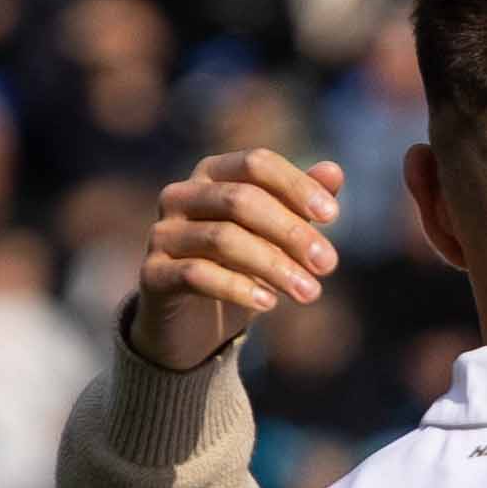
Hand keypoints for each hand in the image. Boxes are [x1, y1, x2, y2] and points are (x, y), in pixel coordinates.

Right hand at [130, 148, 347, 372]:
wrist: (192, 324)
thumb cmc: (239, 268)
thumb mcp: (275, 237)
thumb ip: (299, 204)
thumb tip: (334, 171)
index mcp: (211, 174)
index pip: (256, 163)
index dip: (295, 185)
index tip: (333, 216)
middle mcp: (180, 195)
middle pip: (241, 200)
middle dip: (291, 232)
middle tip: (329, 264)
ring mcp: (162, 233)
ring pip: (222, 239)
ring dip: (274, 266)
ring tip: (310, 292)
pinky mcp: (152, 273)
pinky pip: (197, 274)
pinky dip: (237, 288)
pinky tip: (269, 304)